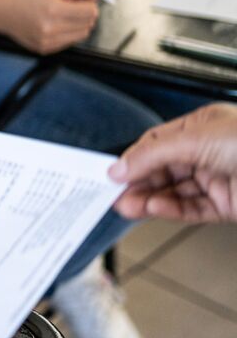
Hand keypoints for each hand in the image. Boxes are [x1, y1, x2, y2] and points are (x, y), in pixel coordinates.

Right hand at [0, 0, 98, 53]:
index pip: (90, 12)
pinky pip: (69, 42)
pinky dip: (67, 33)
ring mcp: (47, 41)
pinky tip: (54, 24)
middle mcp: (50, 28)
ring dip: (78, 24)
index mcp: (53, 9)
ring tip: (62, 15)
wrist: (1, 10)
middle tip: (70, 5)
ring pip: (81, 35)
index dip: (89, 3)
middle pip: (88, 24)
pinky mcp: (44, 49)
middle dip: (84, 13)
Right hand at [110, 103, 236, 222]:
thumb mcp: (196, 139)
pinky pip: (192, 208)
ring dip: (149, 200)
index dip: (133, 159)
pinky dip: (171, 210)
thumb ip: (154, 154)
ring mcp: (218, 179)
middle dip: (138, 183)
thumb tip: (120, 166)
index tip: (112, 173)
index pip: (156, 143)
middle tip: (114, 194)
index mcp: (201, 127)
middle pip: (163, 170)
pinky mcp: (227, 205)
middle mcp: (209, 152)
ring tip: (128, 206)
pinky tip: (154, 209)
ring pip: (175, 191)